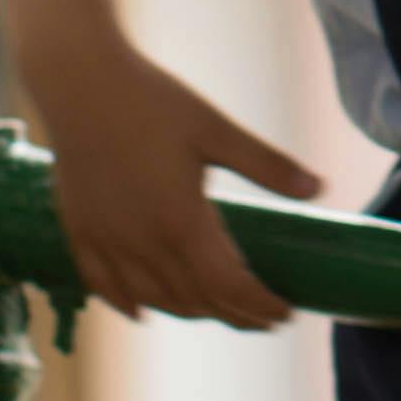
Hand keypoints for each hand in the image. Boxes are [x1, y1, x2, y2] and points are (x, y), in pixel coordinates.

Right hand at [17, 30, 323, 326]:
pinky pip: (103, 287)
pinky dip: (129, 305)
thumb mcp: (217, 130)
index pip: (229, 288)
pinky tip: (146, 310)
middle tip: (262, 317)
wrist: (80, 83)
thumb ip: (268, 166)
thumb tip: (320, 188)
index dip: (259, 306)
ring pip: (153, 300)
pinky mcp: (80, 232)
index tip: (285, 313)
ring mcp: (107, 243)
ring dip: (190, 312)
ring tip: (219, 310)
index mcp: (181, 223)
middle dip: (234, 314)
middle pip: (196, 301)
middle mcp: (142, 244)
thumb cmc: (152, 102)